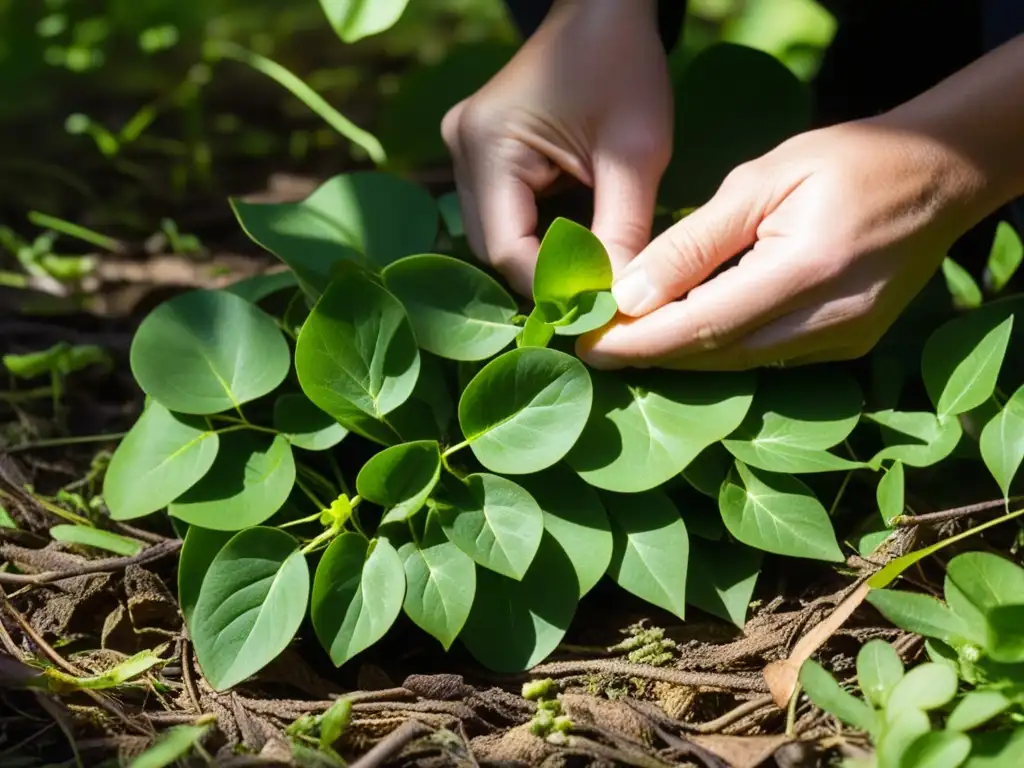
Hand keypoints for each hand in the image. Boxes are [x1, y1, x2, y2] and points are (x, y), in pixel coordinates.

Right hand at [441, 0, 671, 295]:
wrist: (603, 7)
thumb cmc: (623, 65)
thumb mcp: (634, 152)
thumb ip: (623, 230)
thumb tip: (620, 304)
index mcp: (488, 144)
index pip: (507, 248)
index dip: (551, 287)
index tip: (599, 309)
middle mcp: (460, 150)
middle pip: (493, 247)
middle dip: (545, 277)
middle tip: (597, 300)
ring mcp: (463, 151)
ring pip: (495, 235)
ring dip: (541, 260)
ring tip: (589, 277)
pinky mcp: (479, 153)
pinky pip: (501, 213)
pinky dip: (537, 235)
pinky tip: (573, 243)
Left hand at [577, 116, 994, 370]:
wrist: (941, 174)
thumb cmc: (848, 160)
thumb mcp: (761, 179)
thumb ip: (693, 243)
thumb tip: (630, 294)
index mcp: (805, 269)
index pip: (700, 325)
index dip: (638, 343)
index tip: (586, 345)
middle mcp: (827, 319)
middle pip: (716, 356)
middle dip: (649, 355)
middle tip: (594, 346)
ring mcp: (842, 340)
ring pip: (738, 366)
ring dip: (680, 357)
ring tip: (627, 343)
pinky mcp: (848, 346)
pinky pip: (767, 360)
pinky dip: (720, 350)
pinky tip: (685, 336)